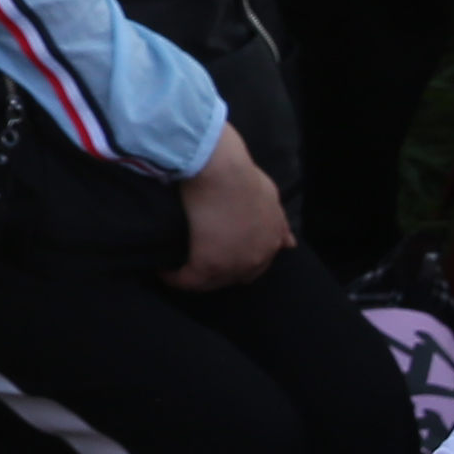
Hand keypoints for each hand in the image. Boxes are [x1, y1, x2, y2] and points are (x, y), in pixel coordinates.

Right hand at [170, 117, 288, 289]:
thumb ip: (279, 221)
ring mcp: (234, 264)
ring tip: (175, 268)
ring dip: (194, 277)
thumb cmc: (242, 174)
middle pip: (235, 277)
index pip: (256, 265)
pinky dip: (174, 278)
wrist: (222, 170)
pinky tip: (163, 271)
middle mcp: (257, 257)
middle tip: (195, 259)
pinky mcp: (207, 265)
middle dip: (219, 271)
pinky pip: (187, 281)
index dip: (236, 260)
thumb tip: (289, 244)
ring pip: (211, 282)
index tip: (216, 252)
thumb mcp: (270, 196)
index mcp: (272, 241)